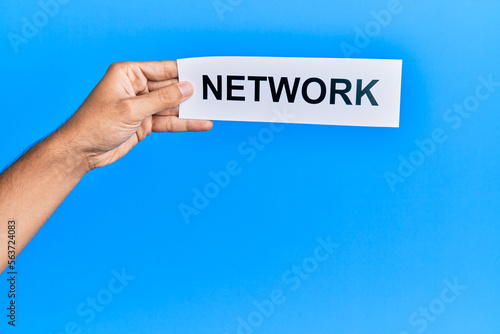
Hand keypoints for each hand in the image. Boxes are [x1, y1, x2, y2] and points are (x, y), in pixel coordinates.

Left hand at [57, 60, 212, 170]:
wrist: (82, 151)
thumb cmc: (95, 124)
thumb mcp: (132, 109)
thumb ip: (162, 99)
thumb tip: (186, 88)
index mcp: (128, 74)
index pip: (162, 69)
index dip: (183, 72)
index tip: (203, 73)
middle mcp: (136, 87)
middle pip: (169, 88)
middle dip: (189, 93)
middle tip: (212, 95)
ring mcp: (142, 106)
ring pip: (171, 107)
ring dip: (189, 110)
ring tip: (212, 110)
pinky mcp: (145, 123)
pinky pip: (169, 121)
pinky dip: (183, 123)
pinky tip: (200, 123)